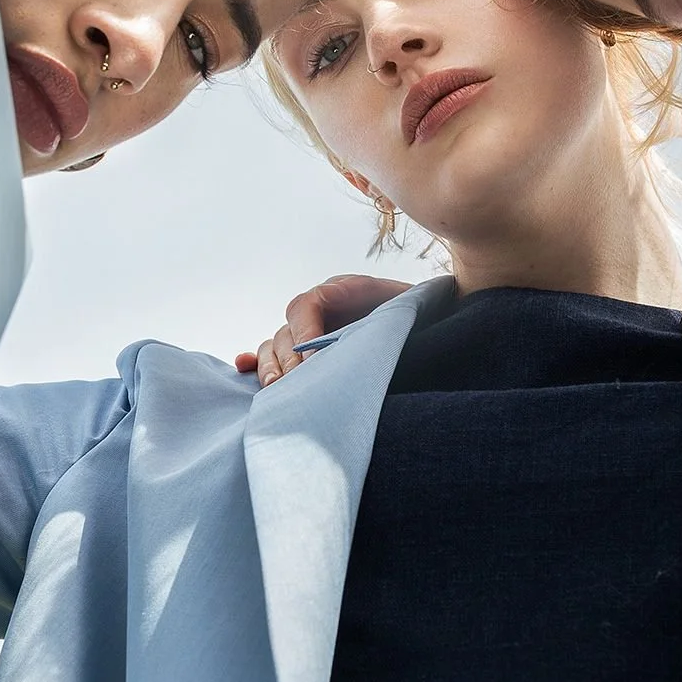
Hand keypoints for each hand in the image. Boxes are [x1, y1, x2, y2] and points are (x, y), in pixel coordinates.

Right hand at [235, 273, 412, 385]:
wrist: (437, 322)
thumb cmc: (425, 317)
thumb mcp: (409, 312)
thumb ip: (388, 319)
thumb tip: (367, 337)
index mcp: (345, 291)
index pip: (308, 303)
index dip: (304, 333)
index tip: (311, 363)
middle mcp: (322, 309)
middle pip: (287, 329)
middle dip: (288, 361)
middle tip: (298, 388)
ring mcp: (311, 330)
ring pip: (275, 345)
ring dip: (271, 367)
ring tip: (276, 390)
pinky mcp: (306, 353)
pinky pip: (272, 354)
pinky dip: (256, 362)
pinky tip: (245, 369)